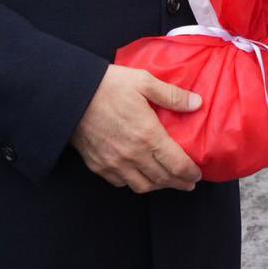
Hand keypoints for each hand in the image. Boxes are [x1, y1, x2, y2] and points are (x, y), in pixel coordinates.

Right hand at [70, 65, 203, 192]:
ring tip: (167, 182)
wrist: (70, 96)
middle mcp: (133, 155)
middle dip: (178, 183)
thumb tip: (197, 103)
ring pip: (141, 186)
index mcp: (148, 136)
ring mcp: (114, 163)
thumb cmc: (108, 86)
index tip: (197, 175)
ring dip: (158, 186)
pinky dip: (134, 183)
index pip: (176, 164)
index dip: (189, 173)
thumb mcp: (144, 82)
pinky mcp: (98, 165)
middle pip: (161, 179)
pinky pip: (120, 183)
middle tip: (188, 183)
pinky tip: (139, 176)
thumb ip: (172, 95)